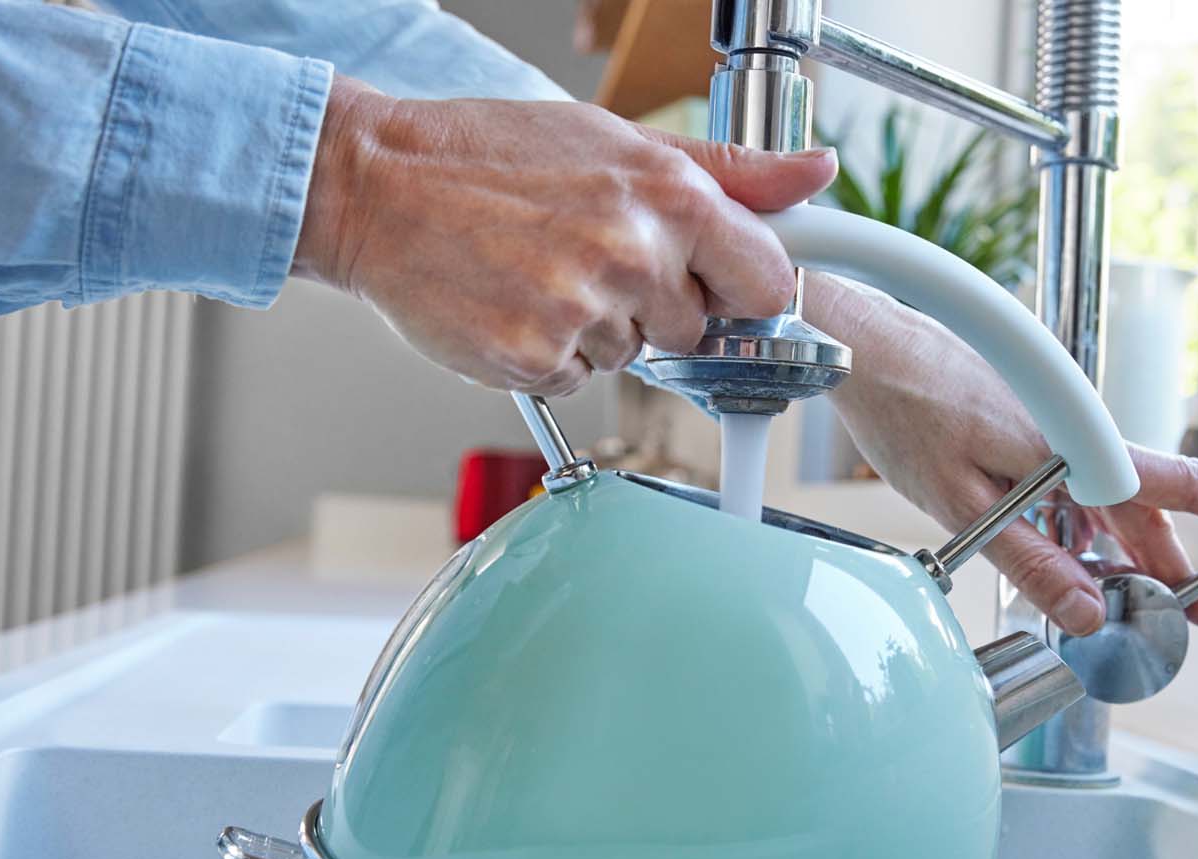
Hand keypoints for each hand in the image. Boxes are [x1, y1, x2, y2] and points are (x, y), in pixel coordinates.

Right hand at [292, 78, 836, 395]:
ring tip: (538, 272)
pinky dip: (549, 353)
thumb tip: (819, 170)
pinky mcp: (536, 358)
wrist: (378, 186)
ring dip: (595, 328)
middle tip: (585, 256)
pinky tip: (513, 304)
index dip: (737, 287)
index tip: (708, 280)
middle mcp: (634, 255)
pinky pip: (577, 378)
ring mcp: (585, 313)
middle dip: (653, 304)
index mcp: (669, 196)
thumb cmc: (490, 157)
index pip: (766, 280)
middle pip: (694, 327)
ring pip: (632, 355)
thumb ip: (730, 170)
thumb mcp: (618, 140)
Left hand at [806, 274, 1197, 636]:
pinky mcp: (1024, 430)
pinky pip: (1074, 487)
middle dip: (1183, 564)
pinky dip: (1084, 528)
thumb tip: (1089, 615)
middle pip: (1147, 508)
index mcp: (1072, 448)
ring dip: (1128, 552)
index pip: (1174, 485)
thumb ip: (1030, 561)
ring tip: (1144, 604)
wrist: (861, 346)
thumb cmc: (904, 409)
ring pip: (1107, 502)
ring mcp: (1051, 431)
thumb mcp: (962, 503)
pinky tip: (1076, 560)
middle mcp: (1073, 435)